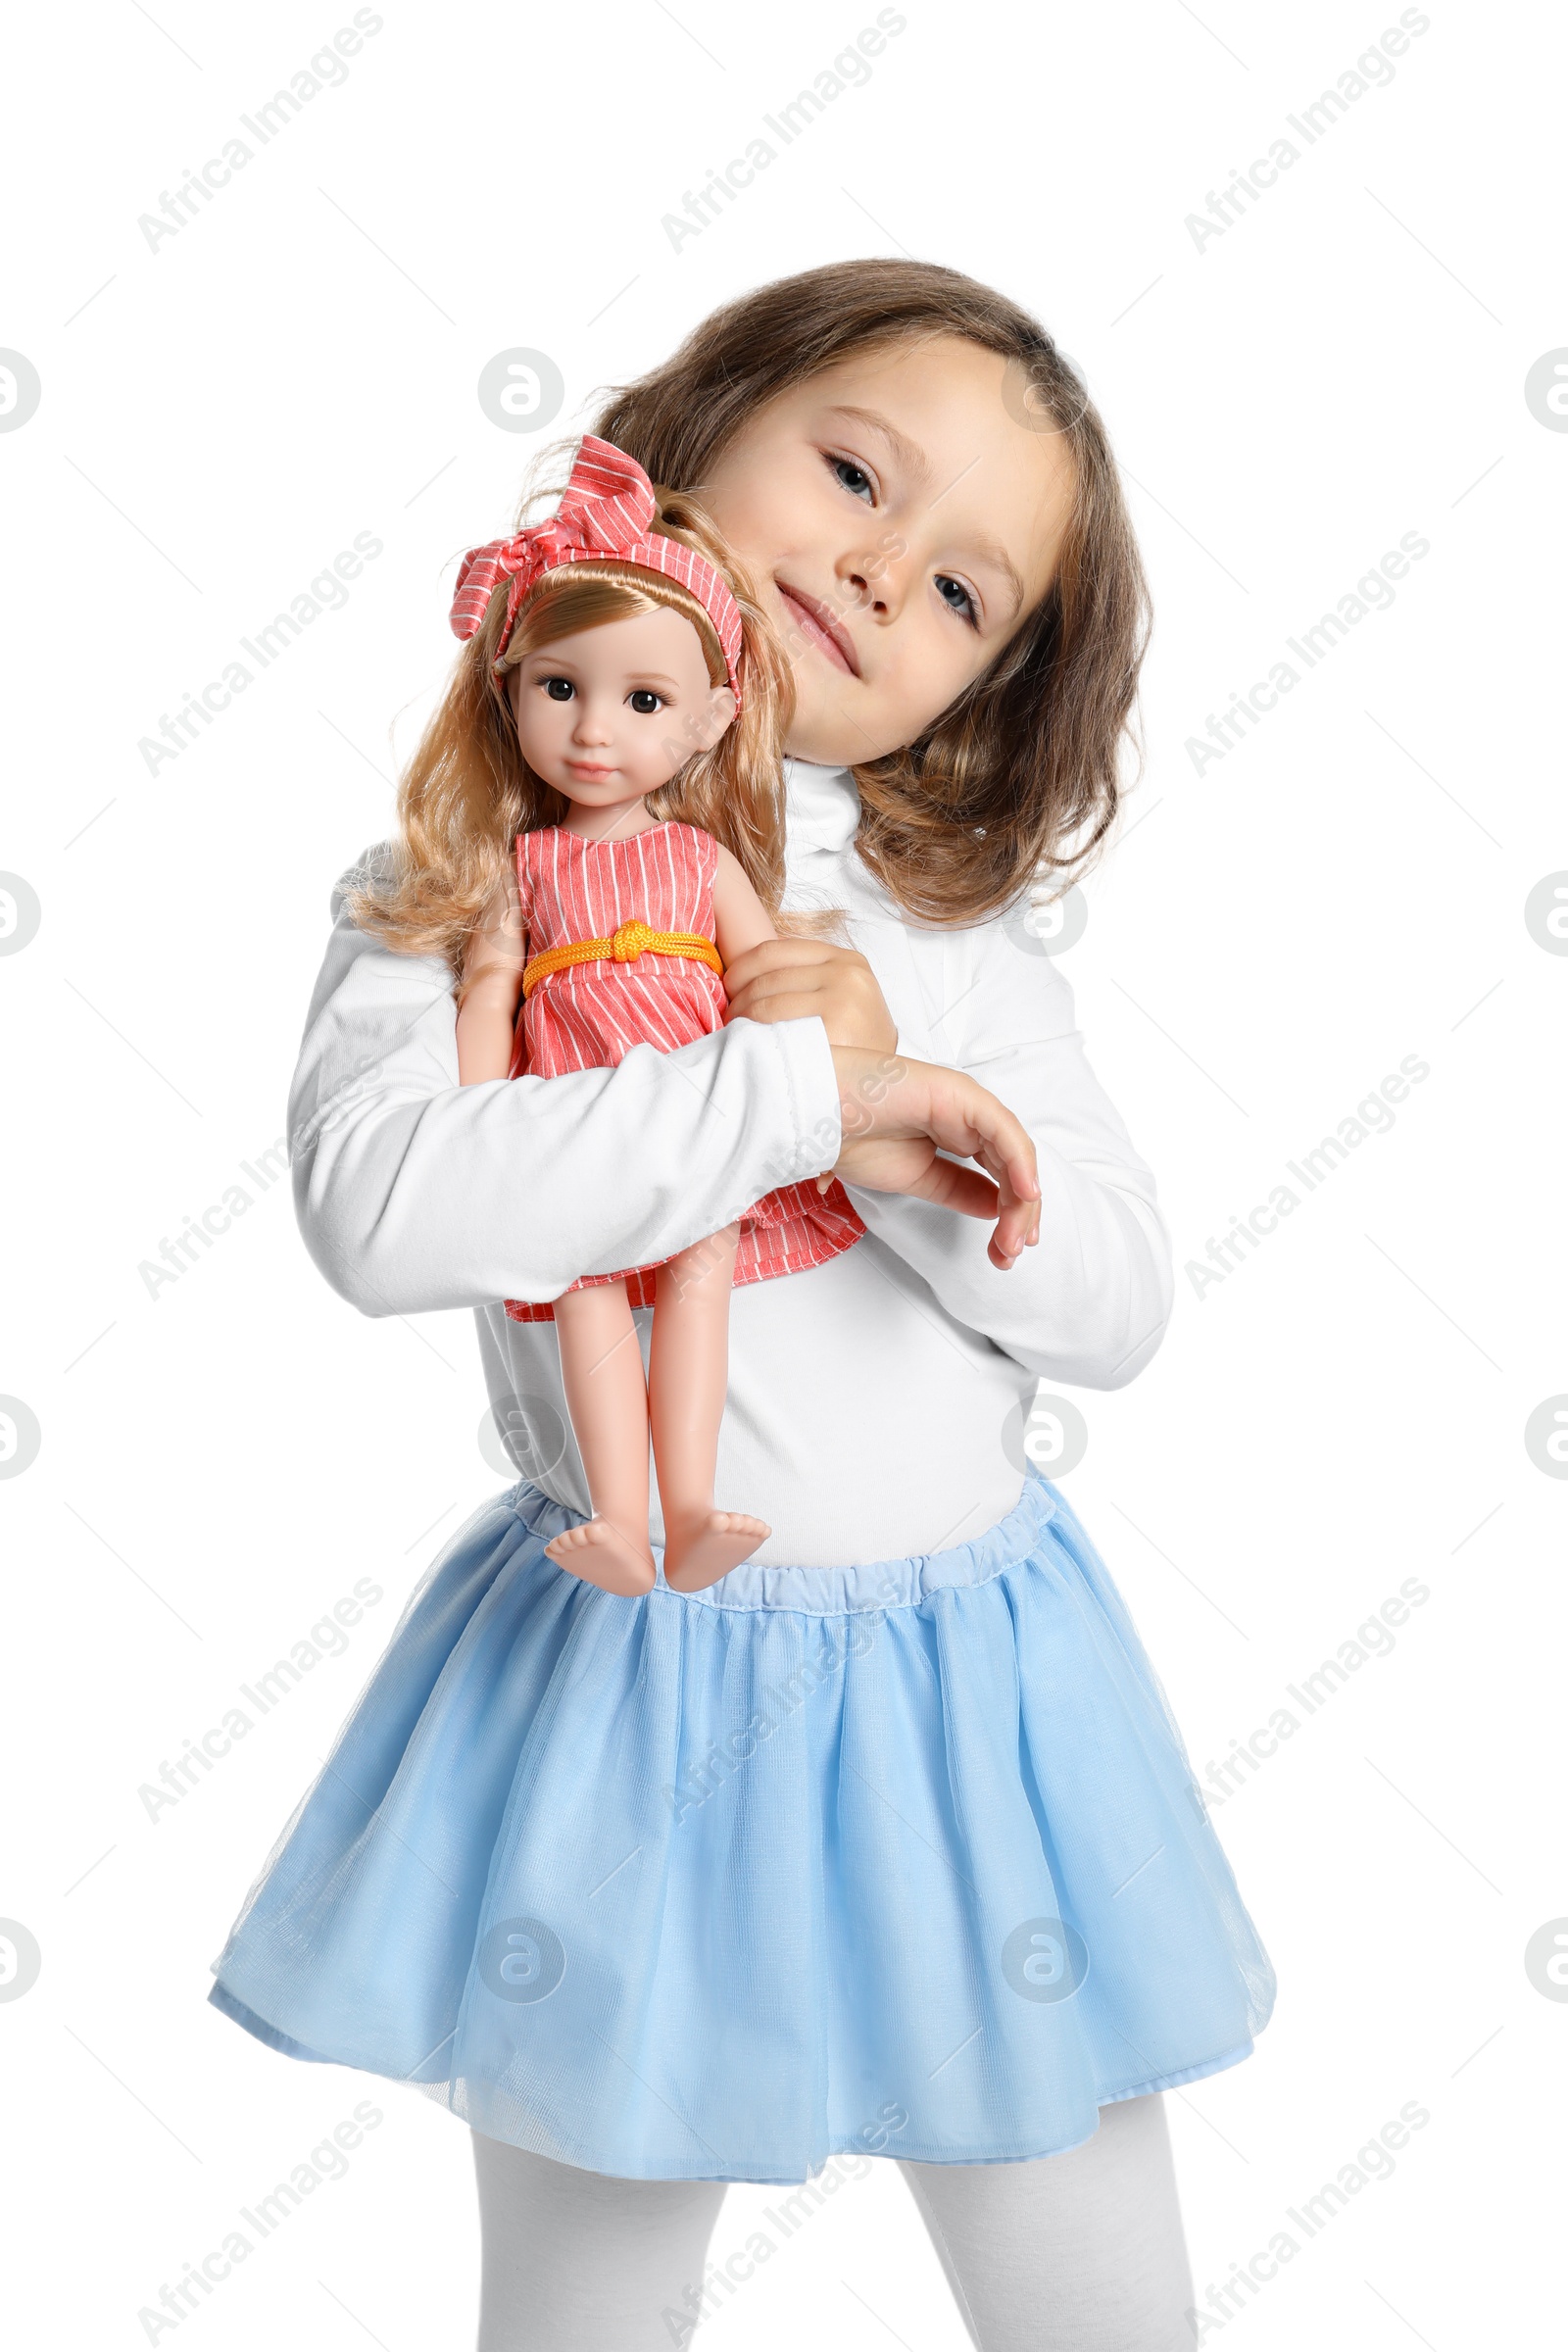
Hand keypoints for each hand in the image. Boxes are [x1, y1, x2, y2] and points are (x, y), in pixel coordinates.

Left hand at [723, 937, 896, 1053]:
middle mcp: (847, 974)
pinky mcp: (834, 1030)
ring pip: (766, 1003)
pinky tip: (750, 1047)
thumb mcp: (841, 996)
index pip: (774, 950)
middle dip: (738, 999)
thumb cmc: (855, 1043)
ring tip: (736, 1035)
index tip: (729, 987)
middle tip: (729, 1020)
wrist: (886, 1085)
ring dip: (740, 1020)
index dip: (742, 968)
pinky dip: (754, 1037)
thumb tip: (744, 969)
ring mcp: (842, 1001)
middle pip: (767, 978)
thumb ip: (805, 977)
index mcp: (846, 960)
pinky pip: (775, 1028)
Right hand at [830, 1048, 1040, 1269]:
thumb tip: (995, 1208)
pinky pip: (1004, 1132)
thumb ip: (958, 1190)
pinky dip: (1019, 1163)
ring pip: (1014, 1155)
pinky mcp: (963, 1096)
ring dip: (1020, 1200)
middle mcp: (968, 1117)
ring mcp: (968, 1104)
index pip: (999, 1174)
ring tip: (1012, 1238)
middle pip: (1013, 1168)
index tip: (1006, 1250)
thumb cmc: (853, 1138)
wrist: (819, 1115)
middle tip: (1010, 1252)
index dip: (1010, 1212)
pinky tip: (1025, 1194)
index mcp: (956, 1132)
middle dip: (1018, 1214)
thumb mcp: (919, 1177)